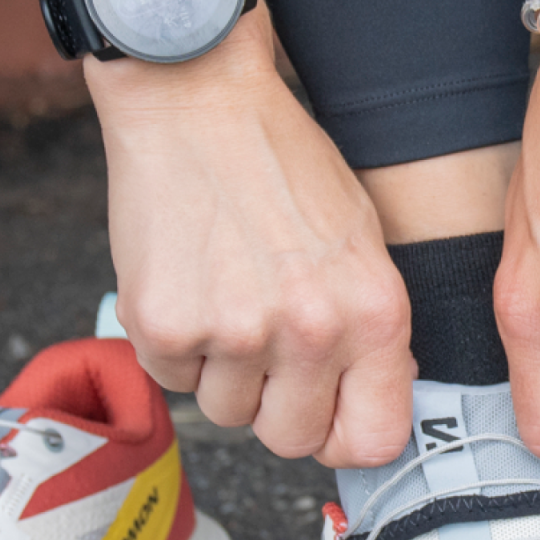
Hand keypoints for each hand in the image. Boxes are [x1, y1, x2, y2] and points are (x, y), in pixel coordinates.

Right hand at [86, 7, 414, 466]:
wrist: (198, 98)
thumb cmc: (280, 160)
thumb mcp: (360, 239)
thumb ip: (367, 328)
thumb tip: (364, 408)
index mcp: (374, 312)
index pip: (372, 441)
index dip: (341, 434)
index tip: (323, 414)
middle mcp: (312, 331)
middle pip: (289, 439)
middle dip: (272, 405)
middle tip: (260, 343)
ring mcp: (236, 333)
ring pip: (224, 413)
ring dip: (219, 370)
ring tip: (223, 290)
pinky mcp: (165, 325)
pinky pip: (170, 379)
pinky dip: (173, 343)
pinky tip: (186, 279)